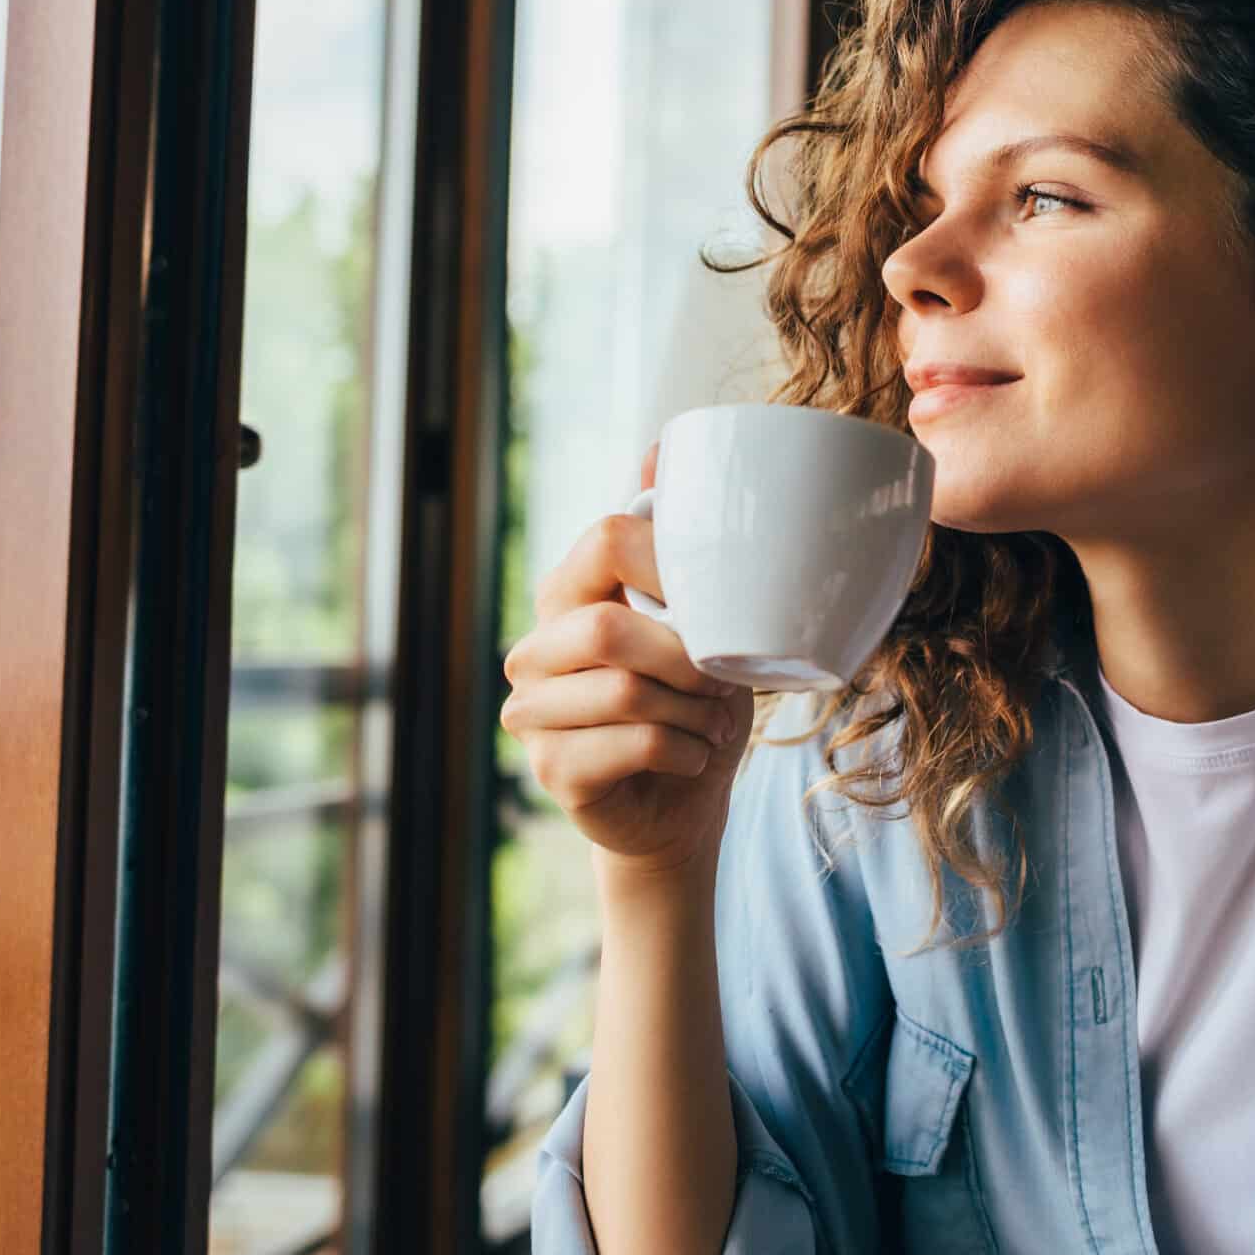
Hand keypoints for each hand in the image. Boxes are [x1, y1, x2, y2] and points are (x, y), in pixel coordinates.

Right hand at [499, 440, 756, 877]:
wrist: (679, 804)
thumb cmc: (690, 703)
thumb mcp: (700, 619)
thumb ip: (674, 545)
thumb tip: (658, 449)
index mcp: (568, 593)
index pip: (606, 540)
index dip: (672, 565)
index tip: (714, 608)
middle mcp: (535, 647)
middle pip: (609, 627)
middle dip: (686, 658)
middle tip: (722, 683)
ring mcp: (532, 712)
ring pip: (626, 691)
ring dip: (694, 712)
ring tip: (713, 722)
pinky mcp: (551, 768)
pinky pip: (635, 744)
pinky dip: (686, 751)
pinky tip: (693, 756)